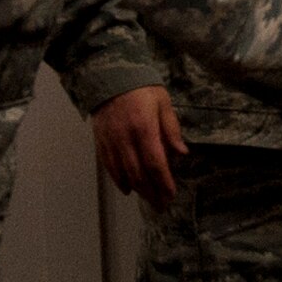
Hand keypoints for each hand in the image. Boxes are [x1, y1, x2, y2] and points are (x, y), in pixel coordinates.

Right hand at [90, 85, 185, 208]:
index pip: (155, 163)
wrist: (110, 75)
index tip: (171, 195)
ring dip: (137, 190)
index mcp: (144, 128)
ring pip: (123, 174)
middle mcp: (125, 139)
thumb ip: (171, 129)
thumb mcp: (163, 103)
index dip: (163, 182)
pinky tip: (128, 189)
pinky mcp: (100, 141)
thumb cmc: (142, 88)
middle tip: (161, 205)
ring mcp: (110, 141)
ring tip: (149, 199)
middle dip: (151, 192)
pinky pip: (109, 167)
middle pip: (138, 174)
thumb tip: (181, 154)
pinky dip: (119, 180)